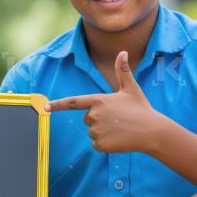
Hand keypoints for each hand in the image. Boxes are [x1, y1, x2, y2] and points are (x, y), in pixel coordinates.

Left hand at [45, 51, 168, 152]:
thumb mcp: (131, 88)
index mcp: (98, 100)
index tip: (45, 108)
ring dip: (103, 132)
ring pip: (92, 132)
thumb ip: (123, 71)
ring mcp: (96, 130)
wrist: (152, 131)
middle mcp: (94, 115)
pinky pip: (96, 145)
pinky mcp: (100, 144)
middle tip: (117, 119)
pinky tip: (119, 139)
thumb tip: (122, 52)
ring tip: (120, 129)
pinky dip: (106, 144)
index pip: (73, 102)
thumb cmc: (141, 109)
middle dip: (98, 119)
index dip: (58, 105)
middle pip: (87, 118)